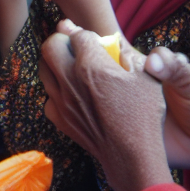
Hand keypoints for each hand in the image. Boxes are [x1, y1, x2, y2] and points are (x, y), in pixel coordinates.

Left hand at [40, 20, 172, 190]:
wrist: (132, 155)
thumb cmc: (143, 115)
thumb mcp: (145, 77)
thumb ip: (124, 52)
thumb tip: (108, 38)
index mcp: (91, 64)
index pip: (77, 35)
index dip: (85, 35)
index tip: (92, 41)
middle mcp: (70, 79)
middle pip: (50, 44)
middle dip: (61, 41)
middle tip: (73, 48)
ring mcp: (61, 99)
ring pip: (43, 68)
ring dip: (54, 63)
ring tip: (70, 67)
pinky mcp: (58, 117)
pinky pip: (48, 95)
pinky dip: (56, 90)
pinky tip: (71, 94)